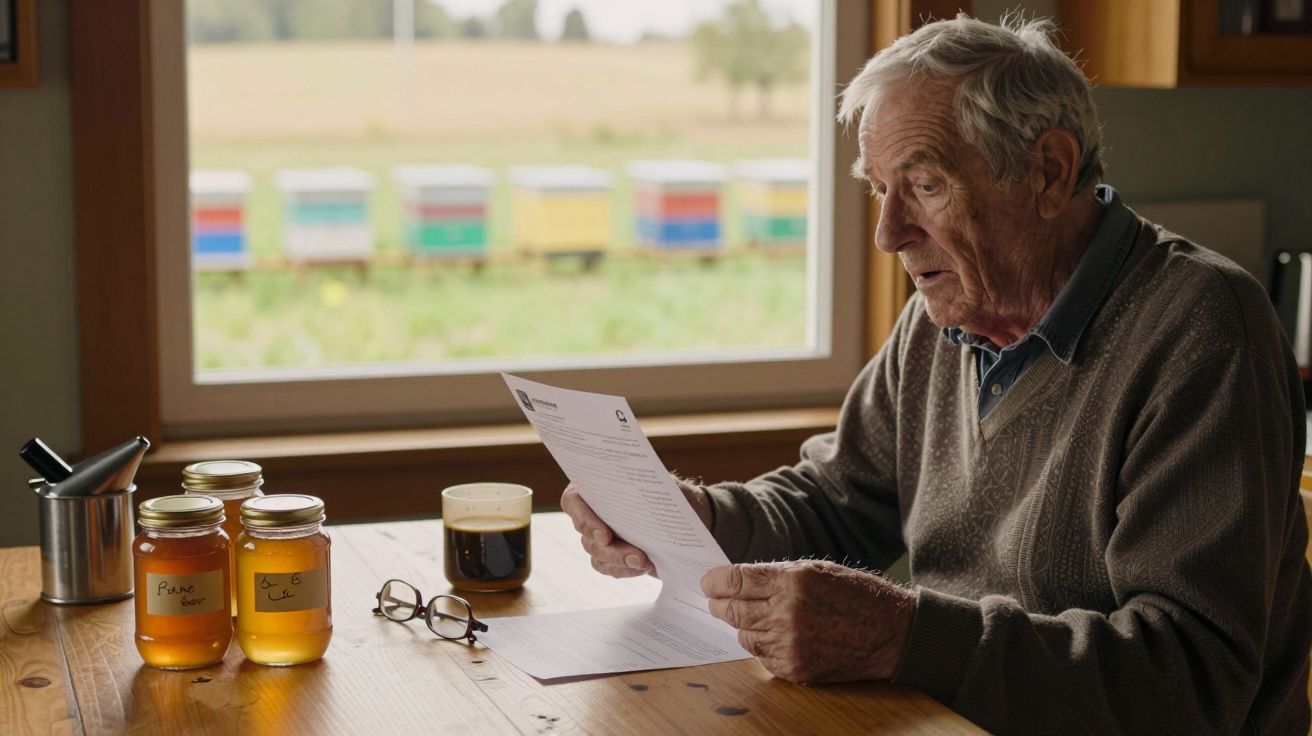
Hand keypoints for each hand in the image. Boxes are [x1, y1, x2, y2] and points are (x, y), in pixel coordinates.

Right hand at [560, 483, 655, 577]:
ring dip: (621, 562)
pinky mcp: (606, 554)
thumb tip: (655, 490)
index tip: (606, 536)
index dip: (586, 521)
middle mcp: (588, 511)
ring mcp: (595, 535)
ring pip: (597, 555)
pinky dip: (625, 570)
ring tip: (645, 563)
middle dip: (612, 550)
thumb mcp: (658, 482)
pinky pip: (608, 567)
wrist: (675, 512)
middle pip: (586, 535)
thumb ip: (650, 484)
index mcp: (591, 486)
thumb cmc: (664, 491)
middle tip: (637, 557)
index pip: (573, 502)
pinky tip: (643, 567)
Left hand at [701, 560, 916, 682]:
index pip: (735, 581)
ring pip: (744, 635)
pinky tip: (777, 635)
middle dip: (719, 604)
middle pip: (732, 610)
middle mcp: (788, 613)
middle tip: (716, 600)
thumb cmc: (855, 595)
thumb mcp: (816, 569)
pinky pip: (761, 656)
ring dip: (744, 625)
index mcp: (793, 581)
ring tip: (756, 616)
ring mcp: (790, 645)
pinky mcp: (795, 669)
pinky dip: (763, 645)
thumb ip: (775, 574)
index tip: (708, 582)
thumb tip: (736, 580)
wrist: (890, 633)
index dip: (715, 581)